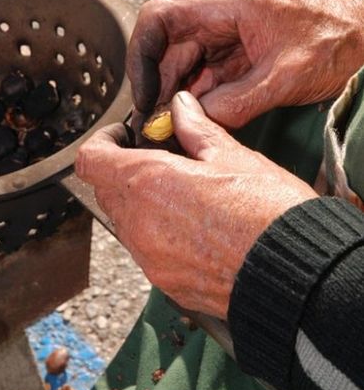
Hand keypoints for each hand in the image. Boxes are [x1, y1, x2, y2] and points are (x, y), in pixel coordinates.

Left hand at [75, 91, 315, 318]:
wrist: (298, 273)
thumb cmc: (268, 212)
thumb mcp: (232, 156)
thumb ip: (196, 130)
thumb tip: (180, 106)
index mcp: (149, 183)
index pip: (91, 160)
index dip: (103, 142)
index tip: (126, 135)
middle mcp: (139, 224)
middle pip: (107, 190)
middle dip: (125, 169)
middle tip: (161, 158)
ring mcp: (150, 259)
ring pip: (126, 221)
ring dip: (141, 202)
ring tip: (183, 192)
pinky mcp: (166, 283)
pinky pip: (146, 250)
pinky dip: (157, 232)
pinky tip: (195, 224)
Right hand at [127, 0, 363, 127]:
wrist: (363, 39)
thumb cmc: (334, 40)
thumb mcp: (286, 75)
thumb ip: (239, 100)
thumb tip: (196, 121)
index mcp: (225, 6)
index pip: (160, 17)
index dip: (142, 53)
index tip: (144, 93)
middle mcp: (217, 21)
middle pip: (167, 49)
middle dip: (156, 87)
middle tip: (153, 127)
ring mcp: (225, 41)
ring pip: (182, 69)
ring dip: (172, 99)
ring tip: (166, 132)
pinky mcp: (234, 61)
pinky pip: (203, 82)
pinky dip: (193, 104)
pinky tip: (189, 125)